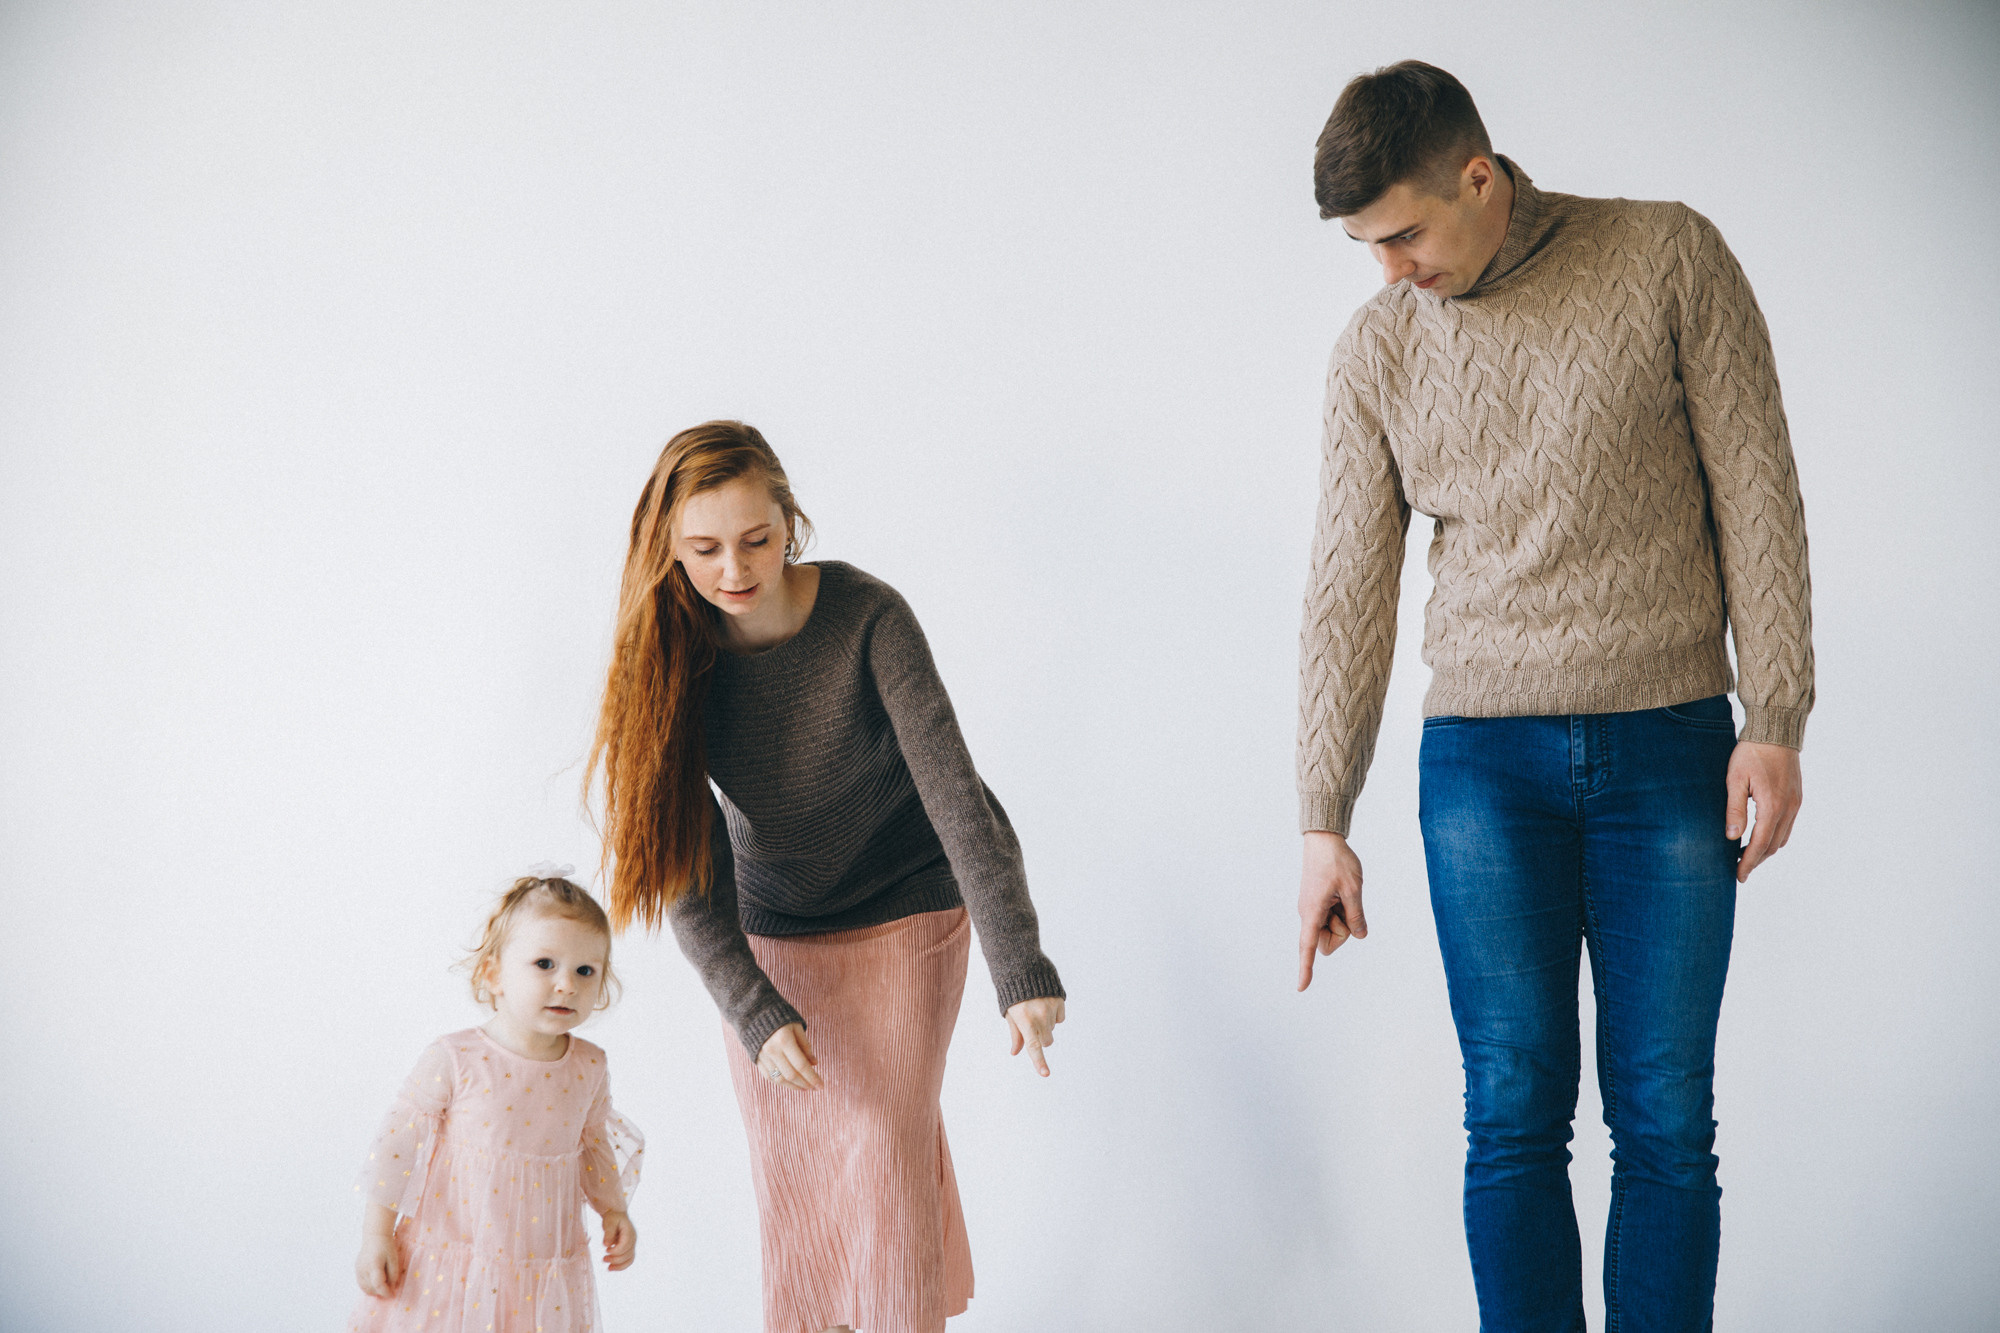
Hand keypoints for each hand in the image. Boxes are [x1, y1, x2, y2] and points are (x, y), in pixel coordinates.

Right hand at [354, 1208, 400, 1297]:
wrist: (375, 1236)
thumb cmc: (387, 1246)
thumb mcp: (394, 1259)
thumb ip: (393, 1275)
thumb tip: (392, 1288)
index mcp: (374, 1265)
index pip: (378, 1285)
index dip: (386, 1292)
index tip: (393, 1295)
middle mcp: (363, 1269)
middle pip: (372, 1288)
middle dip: (381, 1292)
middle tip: (390, 1290)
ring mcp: (358, 1270)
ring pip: (365, 1288)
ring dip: (375, 1291)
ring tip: (383, 1287)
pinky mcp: (356, 1270)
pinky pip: (362, 1284)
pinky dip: (369, 1287)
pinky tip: (376, 1284)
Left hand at [600, 1208, 636, 1271]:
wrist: (616, 1215)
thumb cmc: (612, 1218)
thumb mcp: (609, 1222)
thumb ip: (608, 1233)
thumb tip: (606, 1245)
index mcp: (629, 1232)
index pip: (625, 1246)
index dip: (615, 1251)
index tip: (606, 1250)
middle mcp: (633, 1240)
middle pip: (627, 1254)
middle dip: (615, 1259)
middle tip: (603, 1259)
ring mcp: (632, 1245)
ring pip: (629, 1260)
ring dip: (619, 1265)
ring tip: (608, 1268)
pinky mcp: (629, 1249)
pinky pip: (628, 1260)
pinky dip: (621, 1266)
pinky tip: (612, 1267)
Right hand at [758, 1022, 823, 1091]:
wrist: (753, 1010)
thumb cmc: (780, 1015)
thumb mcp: (796, 1026)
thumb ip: (805, 1046)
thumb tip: (815, 1064)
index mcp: (784, 1040)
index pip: (801, 1065)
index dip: (812, 1077)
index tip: (821, 1085)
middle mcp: (772, 1050)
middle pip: (791, 1075)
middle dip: (805, 1084)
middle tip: (816, 1088)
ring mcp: (763, 1056)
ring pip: (780, 1079)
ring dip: (794, 1086)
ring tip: (805, 1088)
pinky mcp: (756, 1059)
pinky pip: (769, 1077)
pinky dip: (781, 1082)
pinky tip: (791, 1084)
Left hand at [1005, 996, 1064, 1076]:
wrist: (1022, 968)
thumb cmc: (1012, 994)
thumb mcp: (1010, 1014)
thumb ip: (1016, 1034)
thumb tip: (1015, 1052)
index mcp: (1025, 1021)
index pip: (1033, 1047)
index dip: (1039, 1062)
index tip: (1045, 1074)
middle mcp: (1040, 1016)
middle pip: (1047, 1041)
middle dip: (1041, 1038)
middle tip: (1032, 1024)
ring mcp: (1051, 1008)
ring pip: (1053, 1029)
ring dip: (1046, 1025)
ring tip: (1036, 1009)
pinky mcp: (1059, 1001)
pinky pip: (1060, 1018)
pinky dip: (1054, 1015)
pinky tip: (1045, 1005)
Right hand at [1298, 830, 1366, 989]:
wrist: (1323, 839)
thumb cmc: (1336, 862)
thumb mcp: (1353, 889)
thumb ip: (1356, 916)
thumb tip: (1359, 935)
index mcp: (1312, 912)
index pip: (1308, 946)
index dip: (1306, 968)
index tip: (1301, 988)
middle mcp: (1308, 914)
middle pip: (1328, 942)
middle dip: (1342, 932)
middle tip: (1347, 905)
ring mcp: (1313, 909)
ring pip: (1332, 929)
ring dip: (1343, 918)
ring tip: (1344, 893)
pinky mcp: (1318, 903)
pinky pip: (1332, 917)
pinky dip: (1341, 910)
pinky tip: (1341, 891)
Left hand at [1727, 741, 1802, 882]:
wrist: (1775, 731)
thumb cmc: (1751, 753)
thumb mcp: (1735, 780)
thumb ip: (1734, 809)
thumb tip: (1731, 837)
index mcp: (1772, 806)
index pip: (1759, 844)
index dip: (1748, 862)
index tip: (1738, 876)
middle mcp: (1788, 808)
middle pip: (1772, 846)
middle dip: (1756, 860)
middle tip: (1739, 870)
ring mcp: (1795, 803)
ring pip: (1782, 838)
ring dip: (1765, 850)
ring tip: (1746, 855)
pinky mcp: (1797, 797)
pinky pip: (1787, 826)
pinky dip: (1774, 837)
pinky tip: (1760, 836)